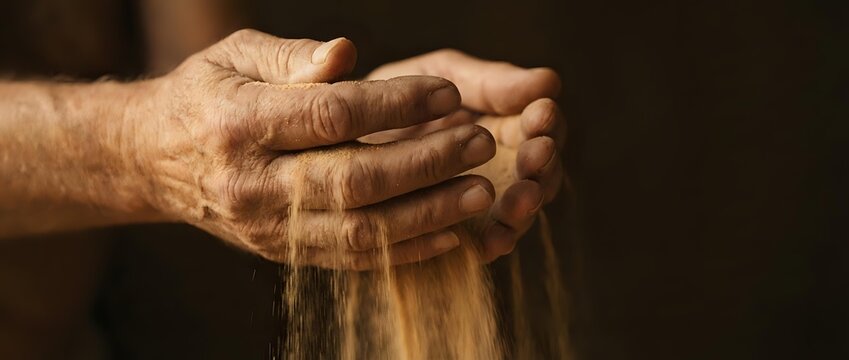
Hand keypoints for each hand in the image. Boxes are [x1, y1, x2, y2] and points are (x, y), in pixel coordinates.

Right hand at [129, 30, 498, 269]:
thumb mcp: (234, 56)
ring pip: (359, 230)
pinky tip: (449, 233)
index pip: (331, 116)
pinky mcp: (281, 253)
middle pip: (354, 179)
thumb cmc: (206, 96)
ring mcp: (267, 227)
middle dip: (426, 161)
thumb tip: (348, 54)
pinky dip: (404, 251)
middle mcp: (252, 182)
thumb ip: (293, 56)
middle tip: (480, 142)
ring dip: (428, 214)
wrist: (153, 160)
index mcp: (240, 123)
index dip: (396, 104)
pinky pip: (350, 259)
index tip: (447, 93)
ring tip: (481, 192)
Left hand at [363, 49, 565, 261]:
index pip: (542, 127)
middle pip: (540, 173)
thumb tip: (551, 80)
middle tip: (538, 154)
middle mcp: (501, 167)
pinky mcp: (456, 233)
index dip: (547, 122)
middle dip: (543, 165)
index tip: (541, 112)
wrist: (337, 135)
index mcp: (504, 124)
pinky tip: (493, 239)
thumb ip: (492, 80)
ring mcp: (480, 202)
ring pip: (518, 211)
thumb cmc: (396, 95)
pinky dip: (493, 242)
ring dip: (525, 206)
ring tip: (521, 197)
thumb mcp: (443, 75)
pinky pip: (483, 244)